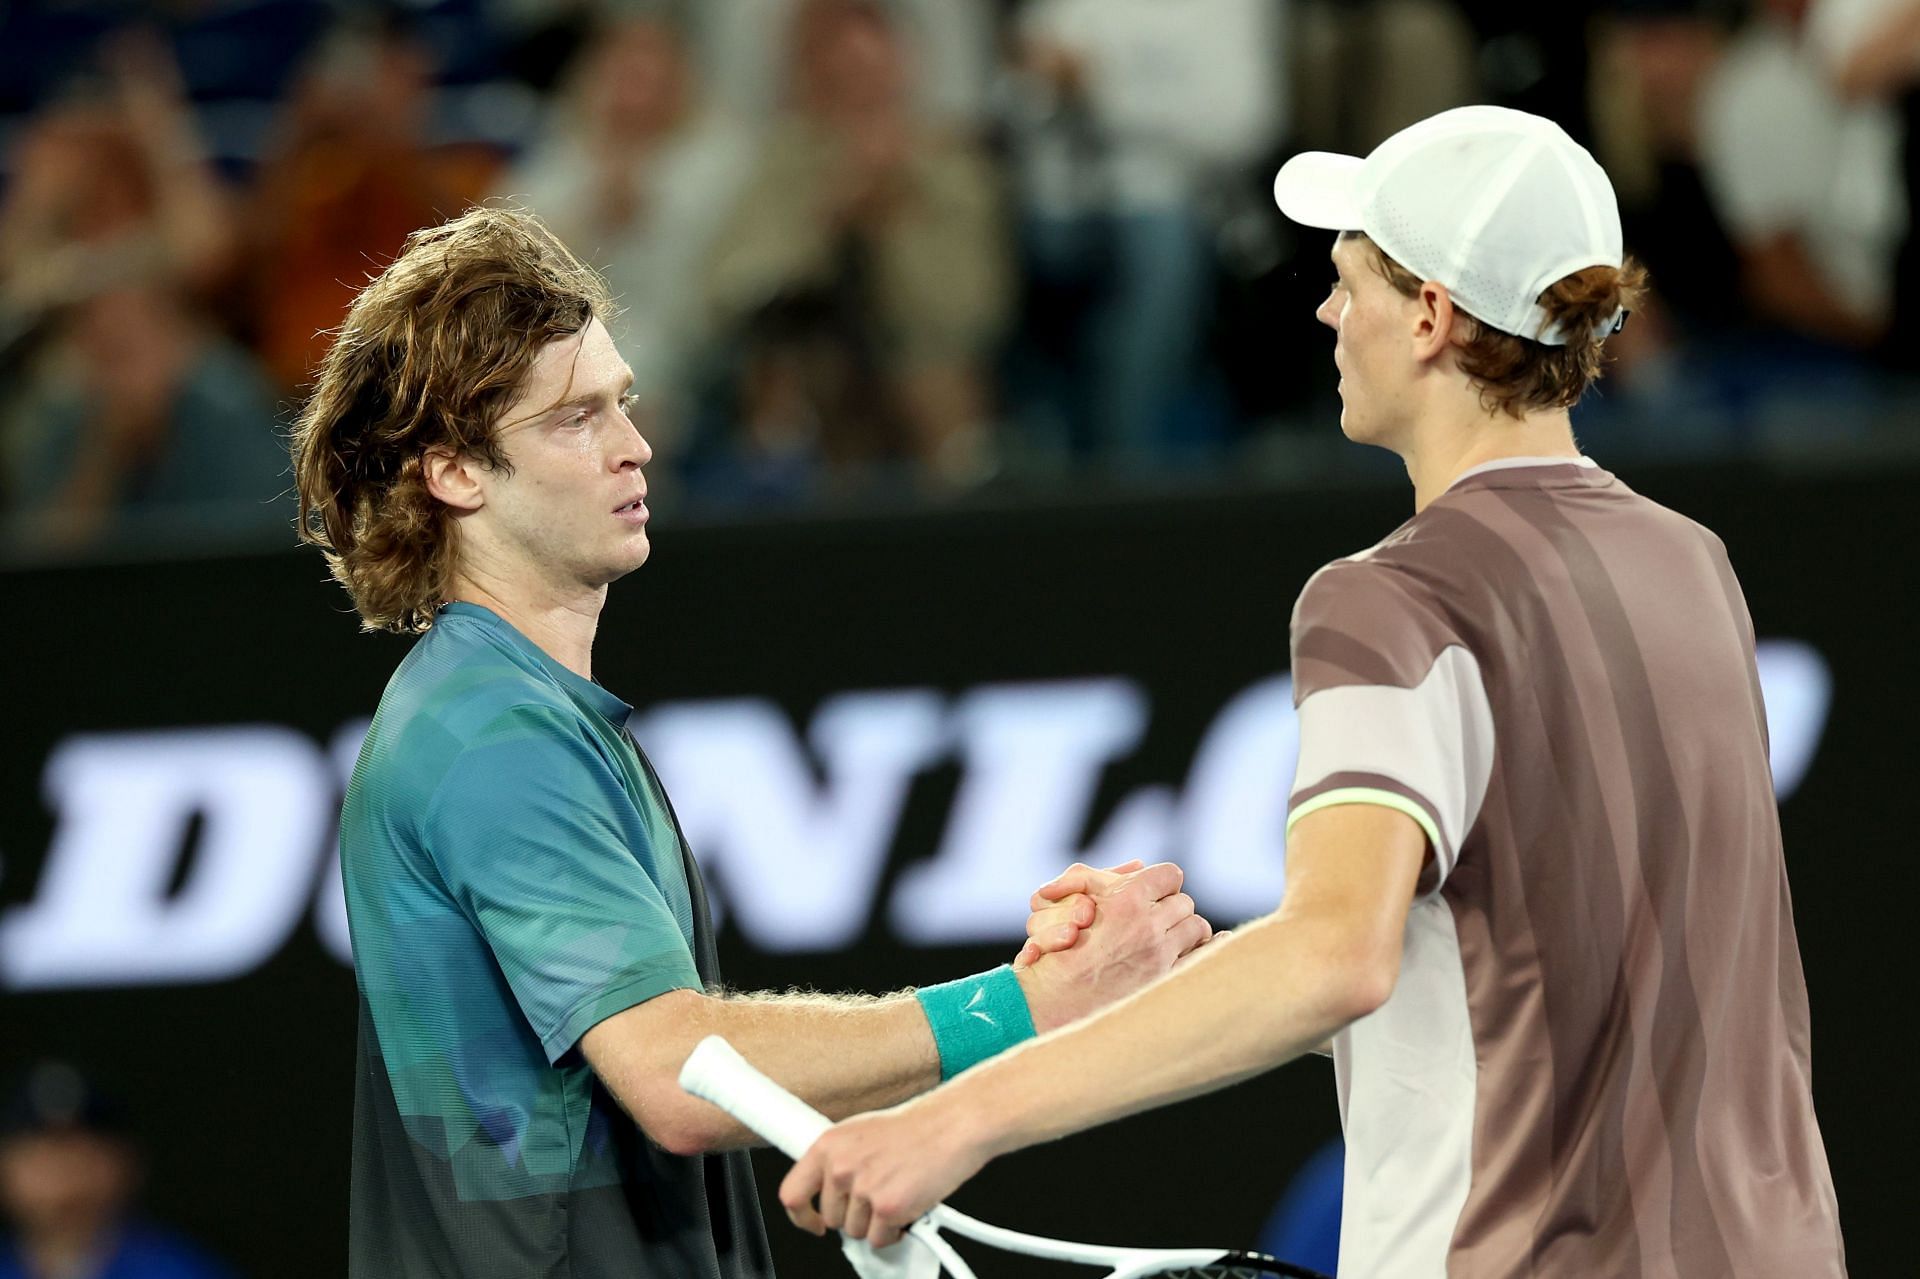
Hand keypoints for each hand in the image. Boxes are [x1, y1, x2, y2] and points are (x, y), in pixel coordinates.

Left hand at [781, 1096, 982, 1248]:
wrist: (954, 1124)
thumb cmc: (917, 1127)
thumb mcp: (863, 1133)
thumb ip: (841, 1160)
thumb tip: (830, 1191)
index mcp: (828, 1145)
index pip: (792, 1194)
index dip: (802, 1216)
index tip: (812, 1222)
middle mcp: (840, 1166)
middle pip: (832, 1218)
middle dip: (855, 1214)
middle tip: (879, 1195)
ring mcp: (863, 1188)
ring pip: (856, 1231)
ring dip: (876, 1222)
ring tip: (898, 1192)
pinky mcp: (888, 1208)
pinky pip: (880, 1239)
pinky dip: (896, 1231)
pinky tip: (909, 1205)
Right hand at [1013, 861, 1212, 1031]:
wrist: (1055, 998)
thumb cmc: (1061, 945)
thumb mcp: (1074, 897)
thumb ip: (1107, 876)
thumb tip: (1140, 864)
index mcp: (1126, 898)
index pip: (1170, 874)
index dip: (1162, 882)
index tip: (1157, 892)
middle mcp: (1147, 924)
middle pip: (1185, 902)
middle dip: (1174, 907)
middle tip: (1162, 917)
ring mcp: (1159, 954)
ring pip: (1198, 927)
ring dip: (1187, 929)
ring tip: (1174, 936)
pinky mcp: (1165, 980)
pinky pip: (1203, 956)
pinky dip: (1208, 949)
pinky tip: (1208, 947)